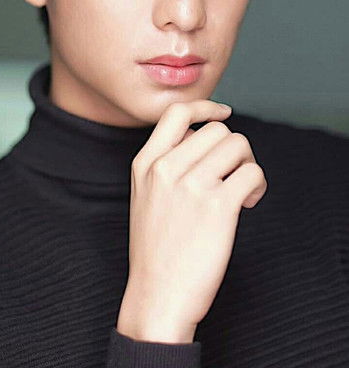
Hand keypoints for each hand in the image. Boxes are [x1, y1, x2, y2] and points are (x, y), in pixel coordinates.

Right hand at [117, 99, 267, 342]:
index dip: (205, 106)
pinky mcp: (218, 206)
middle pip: (217, 130)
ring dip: (247, 165)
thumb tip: (206, 141)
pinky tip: (246, 204)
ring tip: (241, 190)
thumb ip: (166, 164)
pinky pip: (252, 172)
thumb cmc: (155, 250)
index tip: (223, 112)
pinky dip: (257, 185)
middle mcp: (166, 168)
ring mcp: (191, 186)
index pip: (176, 114)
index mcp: (145, 164)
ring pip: (238, 145)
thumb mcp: (144, 196)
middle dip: (233, 148)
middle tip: (233, 173)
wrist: (157, 296)